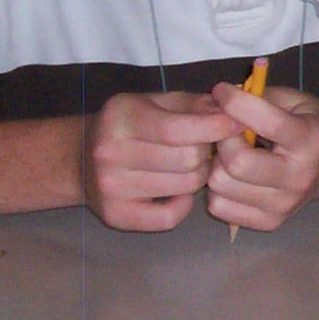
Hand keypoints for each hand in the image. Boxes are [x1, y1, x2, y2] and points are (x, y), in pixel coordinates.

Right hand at [79, 91, 236, 231]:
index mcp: (122, 117)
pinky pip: (169, 217)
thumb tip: (230, 112)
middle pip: (188, 160)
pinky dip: (183, 204)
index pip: (178, 129)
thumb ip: (193, 104)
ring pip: (185, 186)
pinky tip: (177, 190)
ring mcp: (111, 187)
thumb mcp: (156, 102)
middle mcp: (111, 152)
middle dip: (206, 152)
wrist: (80, 158)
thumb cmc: (130, 124)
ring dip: (198, 176)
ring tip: (189, 166)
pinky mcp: (115, 215)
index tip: (238, 124)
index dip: (216, 128)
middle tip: (203, 148)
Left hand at [206, 83, 318, 232]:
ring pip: (221, 186)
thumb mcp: (294, 101)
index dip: (235, 102)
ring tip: (230, 154)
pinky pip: (220, 207)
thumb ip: (259, 97)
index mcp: (310, 140)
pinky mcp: (270, 222)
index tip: (222, 90)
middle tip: (227, 131)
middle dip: (223, 139)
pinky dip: (219, 189)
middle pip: (237, 162)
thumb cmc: (312, 124)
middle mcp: (299, 177)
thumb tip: (217, 99)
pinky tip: (233, 177)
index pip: (266, 122)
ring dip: (216, 165)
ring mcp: (284, 205)